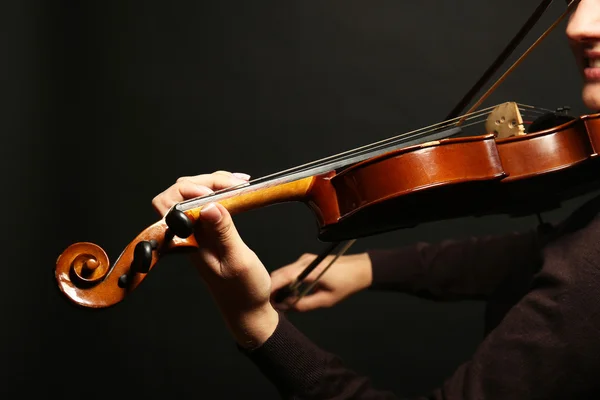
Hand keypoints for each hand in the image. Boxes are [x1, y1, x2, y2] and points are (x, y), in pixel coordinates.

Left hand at [152, 171, 278, 348]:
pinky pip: (208, 202)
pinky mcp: (209, 231)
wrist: (247, 309)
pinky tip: (239, 190)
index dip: (188, 190)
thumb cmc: (243, 290)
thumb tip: (210, 205)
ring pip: (195, 194)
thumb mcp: (238, 260)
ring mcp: (198, 231)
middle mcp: (188, 234)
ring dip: (215, 183)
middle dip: (207, 181)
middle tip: (237, 184)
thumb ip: (224, 232)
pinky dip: (222, 191)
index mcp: (188, 242)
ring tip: (241, 184)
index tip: (216, 193)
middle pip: (181, 192)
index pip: (169, 204)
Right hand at [270, 252, 372, 311]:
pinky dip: (285, 281)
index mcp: (309, 270)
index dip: (271, 288)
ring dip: (278, 285)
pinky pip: (290, 270)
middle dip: (271, 288)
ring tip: (277, 301)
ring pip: (284, 272)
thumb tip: (286, 308)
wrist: (360, 269)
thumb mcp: (326, 300)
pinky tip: (287, 293)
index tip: (264, 301)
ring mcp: (304, 259)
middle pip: (280, 273)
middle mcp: (303, 261)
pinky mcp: (306, 260)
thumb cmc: (346, 285)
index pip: (283, 277)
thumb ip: (304, 305)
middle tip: (269, 305)